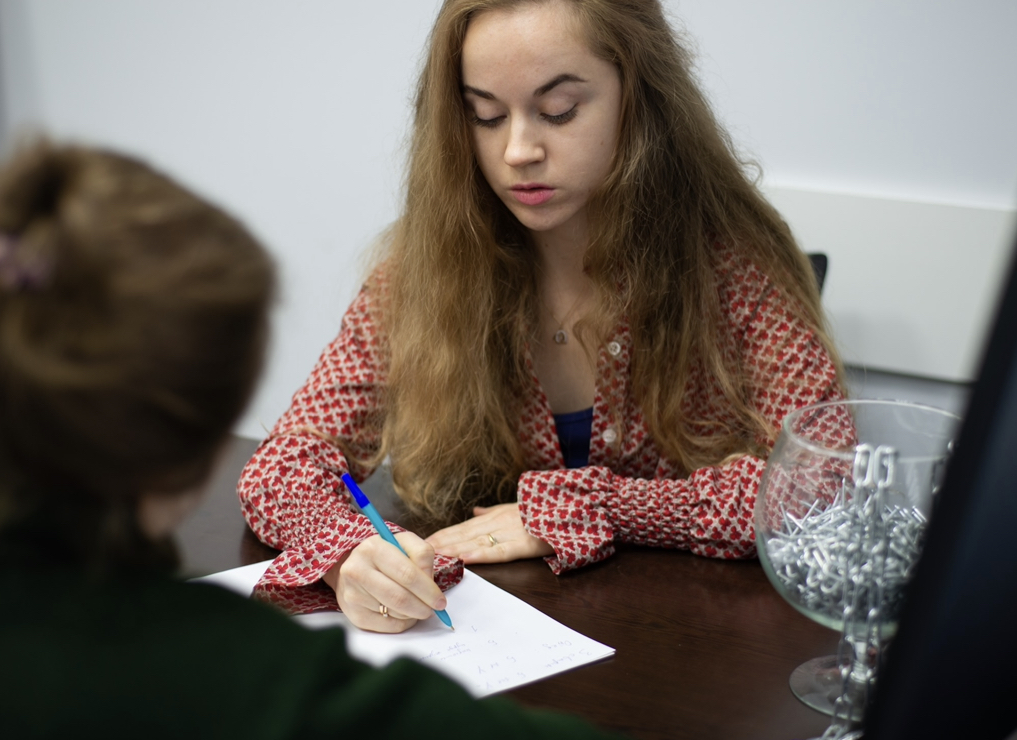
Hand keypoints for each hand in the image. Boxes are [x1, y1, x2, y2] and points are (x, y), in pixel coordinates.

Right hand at [322, 532, 446, 632]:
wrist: (353, 565)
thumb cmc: (385, 554)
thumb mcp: (404, 543)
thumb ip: (422, 554)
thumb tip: (430, 582)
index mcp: (373, 548)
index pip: (407, 574)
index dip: (428, 590)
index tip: (440, 600)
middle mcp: (357, 571)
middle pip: (400, 597)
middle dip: (423, 606)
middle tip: (434, 608)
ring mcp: (353, 594)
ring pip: (395, 613)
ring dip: (413, 613)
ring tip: (417, 605)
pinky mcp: (353, 614)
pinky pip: (387, 626)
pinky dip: (402, 622)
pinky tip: (404, 612)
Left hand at [426, 503, 552, 563]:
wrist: (572, 506)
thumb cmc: (545, 509)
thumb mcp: (515, 507)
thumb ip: (493, 512)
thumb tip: (475, 512)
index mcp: (496, 517)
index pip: (463, 527)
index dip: (443, 534)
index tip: (424, 542)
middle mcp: (499, 523)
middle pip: (464, 535)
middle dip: (441, 544)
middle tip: (419, 553)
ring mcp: (510, 532)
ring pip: (476, 542)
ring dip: (454, 549)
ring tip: (435, 557)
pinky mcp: (524, 543)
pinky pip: (499, 550)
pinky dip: (482, 555)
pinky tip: (466, 559)